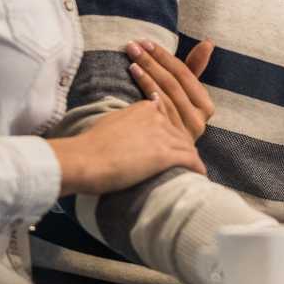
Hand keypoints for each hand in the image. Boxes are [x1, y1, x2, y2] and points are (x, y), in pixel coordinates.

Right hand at [47, 99, 205, 195]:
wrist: (83, 159)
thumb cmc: (89, 146)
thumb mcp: (110, 121)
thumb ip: (126, 119)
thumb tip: (129, 124)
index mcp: (144, 108)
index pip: (167, 119)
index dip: (171, 133)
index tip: (172, 144)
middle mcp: (157, 117)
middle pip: (179, 132)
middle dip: (183, 146)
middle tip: (187, 160)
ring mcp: (162, 135)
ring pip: (186, 146)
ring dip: (191, 159)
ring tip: (194, 170)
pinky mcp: (165, 155)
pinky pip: (190, 160)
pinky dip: (197, 167)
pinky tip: (200, 175)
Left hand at [125, 38, 214, 140]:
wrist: (155, 156)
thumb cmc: (170, 117)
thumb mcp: (184, 93)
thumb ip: (195, 69)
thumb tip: (209, 42)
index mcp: (206, 107)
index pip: (185, 74)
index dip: (165, 56)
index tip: (147, 42)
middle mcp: (199, 121)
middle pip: (173, 83)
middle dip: (152, 61)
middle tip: (134, 45)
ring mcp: (183, 132)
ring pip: (165, 95)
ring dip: (147, 74)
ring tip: (132, 59)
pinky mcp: (168, 141)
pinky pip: (157, 109)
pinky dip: (146, 90)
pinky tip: (135, 78)